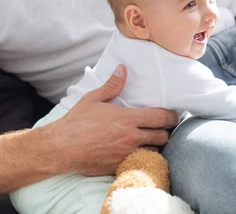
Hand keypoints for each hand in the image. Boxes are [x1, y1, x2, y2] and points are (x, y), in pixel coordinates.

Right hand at [47, 65, 178, 175]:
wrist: (62, 147)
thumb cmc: (77, 121)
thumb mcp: (94, 99)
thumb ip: (112, 85)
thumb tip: (122, 69)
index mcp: (128, 119)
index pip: (161, 118)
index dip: (171, 117)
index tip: (173, 115)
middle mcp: (131, 137)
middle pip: (163, 137)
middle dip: (166, 133)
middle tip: (164, 129)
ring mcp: (127, 154)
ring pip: (154, 152)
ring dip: (155, 147)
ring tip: (152, 141)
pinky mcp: (120, 166)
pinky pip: (140, 163)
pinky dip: (143, 158)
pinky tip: (139, 153)